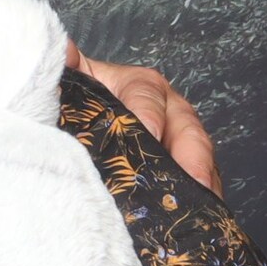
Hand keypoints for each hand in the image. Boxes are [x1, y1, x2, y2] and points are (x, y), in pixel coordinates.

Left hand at [71, 42, 221, 193]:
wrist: (77, 117)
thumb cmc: (78, 100)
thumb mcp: (69, 82)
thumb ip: (66, 68)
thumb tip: (64, 50)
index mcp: (138, 84)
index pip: (146, 94)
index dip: (148, 113)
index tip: (148, 132)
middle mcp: (166, 107)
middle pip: (187, 129)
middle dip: (192, 156)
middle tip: (193, 181)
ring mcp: (177, 138)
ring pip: (198, 157)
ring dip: (201, 181)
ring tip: (202, 205)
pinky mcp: (181, 165)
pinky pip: (196, 180)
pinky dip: (199, 198)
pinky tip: (198, 215)